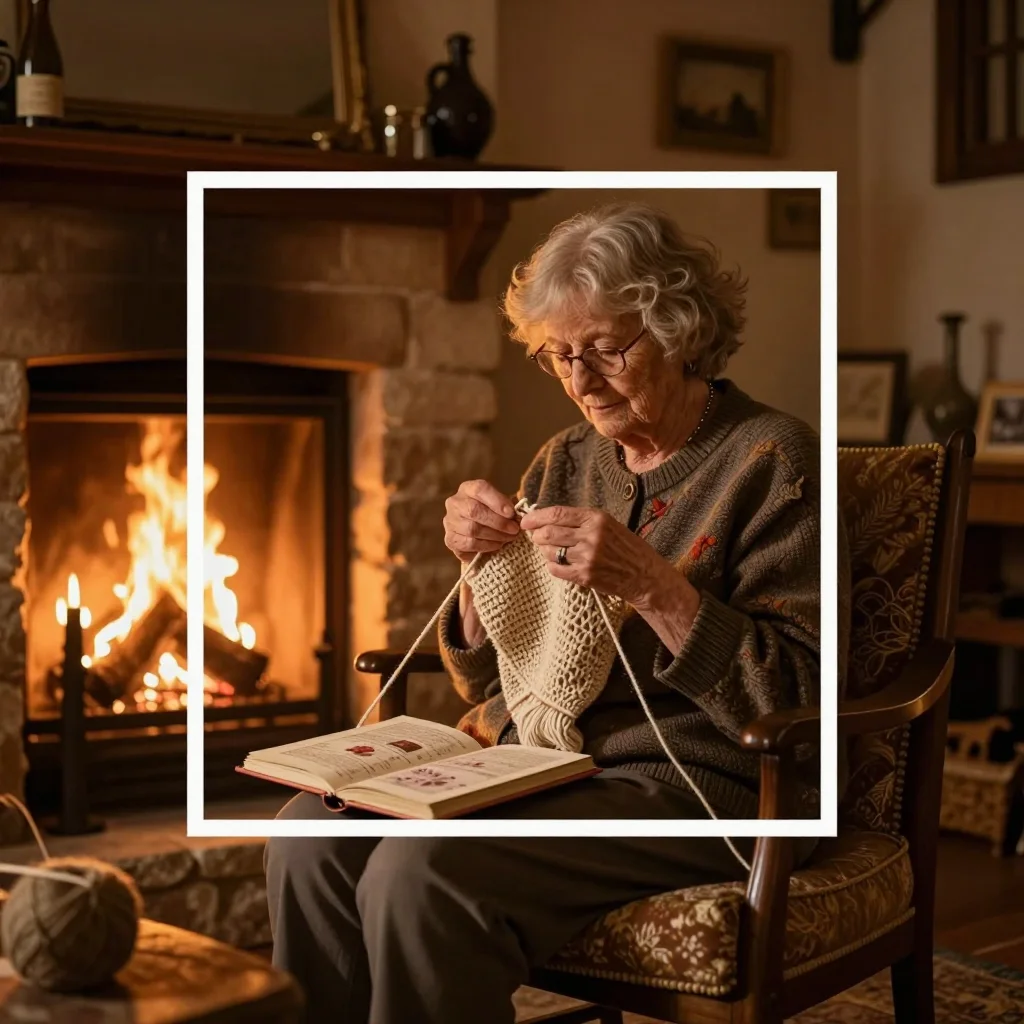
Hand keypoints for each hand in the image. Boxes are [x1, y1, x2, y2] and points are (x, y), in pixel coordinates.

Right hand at [443, 479, 520, 563]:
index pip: (480, 489)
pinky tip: (497, 545)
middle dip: (498, 522)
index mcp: (467, 489)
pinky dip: (486, 546)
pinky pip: (469, 544)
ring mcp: (450, 522)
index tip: (511, 512)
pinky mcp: (450, 539)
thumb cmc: (491, 513)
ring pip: (472, 529)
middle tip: (514, 529)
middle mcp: (455, 503)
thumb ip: (508, 507)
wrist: (476, 531)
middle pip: (474, 511)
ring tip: (508, 538)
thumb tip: (518, 516)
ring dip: (495, 536)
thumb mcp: (500, 504)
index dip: (497, 501)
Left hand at [519, 505, 670, 605]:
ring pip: (549, 552)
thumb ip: (581, 520)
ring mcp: (587, 557)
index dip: (536, 517)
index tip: (526, 521)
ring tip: (551, 551)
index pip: (557, 514)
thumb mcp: (608, 524)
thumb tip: (549, 518)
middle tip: (536, 537)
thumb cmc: (626, 547)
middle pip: (548, 532)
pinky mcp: (585, 576)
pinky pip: (555, 569)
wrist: (644, 575)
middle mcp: (591, 536)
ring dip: (544, 551)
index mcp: (596, 518)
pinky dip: (552, 566)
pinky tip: (559, 564)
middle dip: (537, 535)